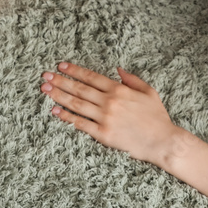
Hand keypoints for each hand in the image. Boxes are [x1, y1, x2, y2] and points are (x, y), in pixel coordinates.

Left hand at [40, 61, 181, 165]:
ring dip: (58, 96)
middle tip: (45, 76)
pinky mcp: (103, 134)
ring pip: (76, 104)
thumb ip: (132, 79)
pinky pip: (80, 124)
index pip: (91, 77)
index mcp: (119, 90)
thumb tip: (117, 69)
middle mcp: (109, 102)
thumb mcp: (149, 92)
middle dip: (60, 81)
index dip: (74, 71)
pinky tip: (55, 111)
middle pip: (79, 89)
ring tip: (45, 90)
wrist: (162, 141)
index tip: (61, 66)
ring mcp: (105, 118)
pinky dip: (66, 117)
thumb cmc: (157, 117)